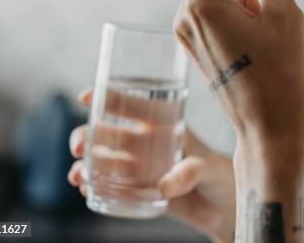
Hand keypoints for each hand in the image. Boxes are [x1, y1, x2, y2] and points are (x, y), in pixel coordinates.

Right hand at [67, 89, 235, 242]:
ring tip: (79, 176)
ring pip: (102, 160)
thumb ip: (189, 173)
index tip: (87, 97)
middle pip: (107, 134)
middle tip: (79, 147)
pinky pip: (109, 187)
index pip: (133, 106)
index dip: (108, 98)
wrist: (224, 206)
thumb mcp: (209, 167)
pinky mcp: (138, 192)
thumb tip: (164, 187)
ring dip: (84, 164)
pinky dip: (93, 187)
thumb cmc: (221, 175)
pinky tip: (85, 190)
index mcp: (163, 127)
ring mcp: (139, 168)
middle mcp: (146, 144)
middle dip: (86, 136)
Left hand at [173, 0, 303, 154]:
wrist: (269, 130)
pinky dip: (235, 1)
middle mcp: (184, 14)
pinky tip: (258, 28)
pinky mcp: (193, 43)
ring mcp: (185, 30)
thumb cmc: (282, 76)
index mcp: (203, 3)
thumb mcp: (285, 15)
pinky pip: (211, 6)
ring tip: (272, 8)